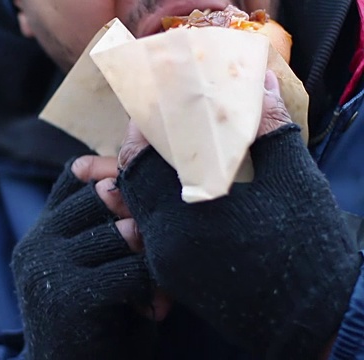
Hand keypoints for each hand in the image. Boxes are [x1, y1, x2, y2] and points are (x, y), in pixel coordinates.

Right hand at [11, 156, 155, 358]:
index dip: (113, 179)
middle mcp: (35, 245)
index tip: (143, 202)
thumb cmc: (94, 320)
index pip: (75, 178)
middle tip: (164, 241)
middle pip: (99, 197)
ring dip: (150, 254)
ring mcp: (47, 269)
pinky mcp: (69, 298)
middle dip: (139, 214)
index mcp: (40, 233)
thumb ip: (101, 228)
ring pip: (120, 233)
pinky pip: (129, 271)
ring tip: (161, 283)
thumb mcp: (90, 267)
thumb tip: (128, 176)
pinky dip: (152, 287)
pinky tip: (153, 308)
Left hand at [116, 72, 361, 357]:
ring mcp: (167, 262)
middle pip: (132, 184)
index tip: (149, 109)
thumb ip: (267, 129)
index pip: (143, 158)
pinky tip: (164, 197)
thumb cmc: (307, 247)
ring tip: (150, 160)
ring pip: (137, 210)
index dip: (141, 130)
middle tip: (148, 132)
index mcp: (193, 207)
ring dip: (139, 183)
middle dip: (136, 155)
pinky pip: (148, 235)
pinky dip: (151, 211)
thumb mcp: (292, 179)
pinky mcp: (173, 277)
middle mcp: (168, 237)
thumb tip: (263, 84)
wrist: (312, 318)